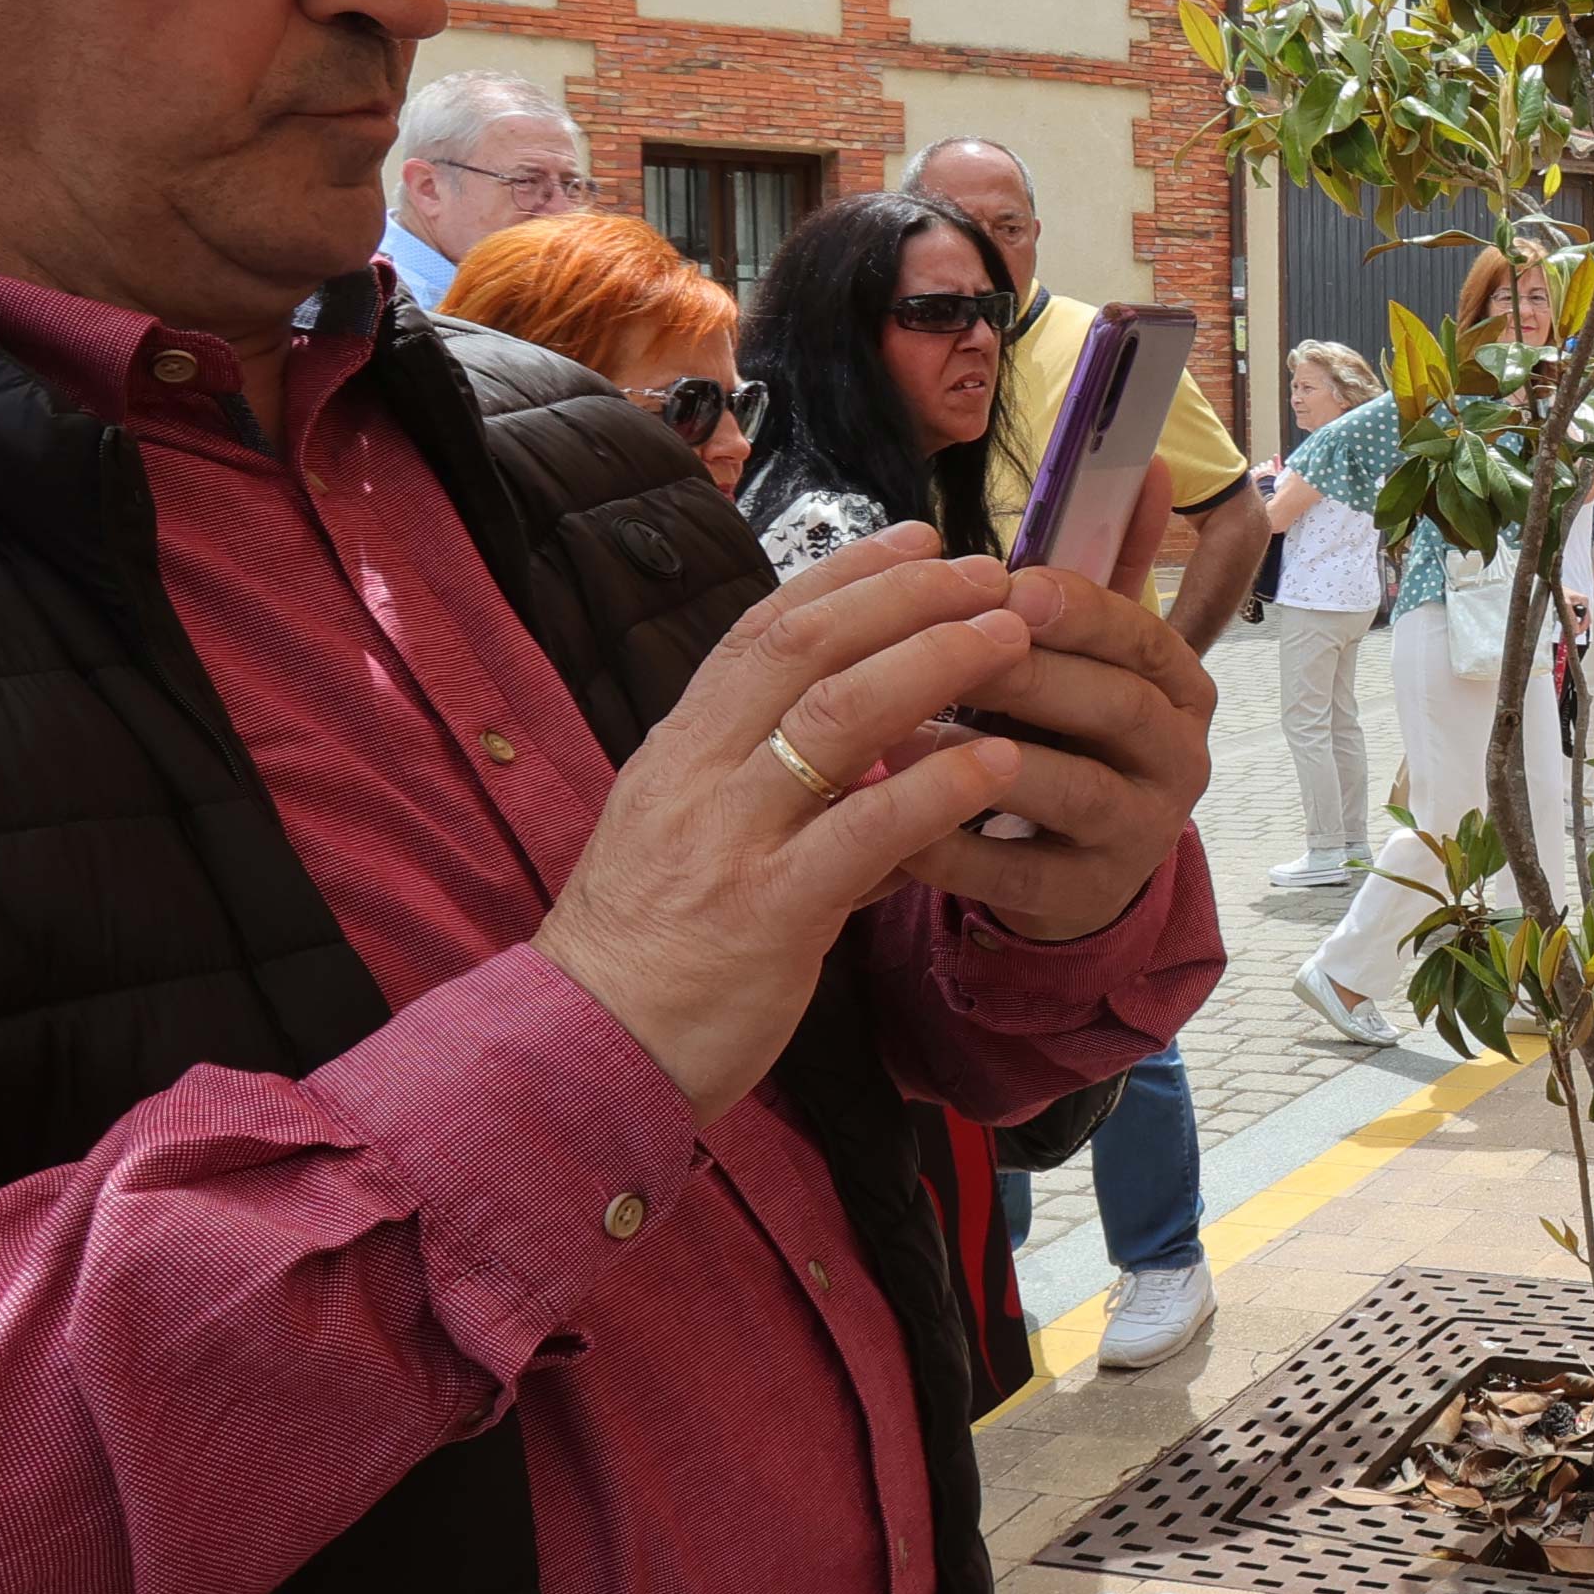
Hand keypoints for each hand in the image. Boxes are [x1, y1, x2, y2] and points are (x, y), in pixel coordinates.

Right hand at [536, 525, 1046, 1118]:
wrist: (585, 1052)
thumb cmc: (649, 950)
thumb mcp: (694, 838)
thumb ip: (766, 784)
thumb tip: (867, 746)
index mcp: (679, 748)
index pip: (763, 629)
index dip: (847, 575)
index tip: (919, 541)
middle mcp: (697, 774)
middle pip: (805, 647)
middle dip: (905, 598)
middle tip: (987, 572)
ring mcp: (730, 839)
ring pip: (836, 716)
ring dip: (933, 664)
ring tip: (1009, 638)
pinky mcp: (768, 912)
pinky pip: (865, 832)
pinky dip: (936, 788)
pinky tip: (997, 764)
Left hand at [904, 476, 1216, 943]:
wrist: (1073, 859)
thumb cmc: (1067, 729)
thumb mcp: (1093, 650)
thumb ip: (1111, 564)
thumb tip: (1152, 462)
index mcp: (1178, 685)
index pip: (1139, 634)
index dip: (1076, 607)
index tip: (1008, 583)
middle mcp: (1178, 758)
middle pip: (1111, 706)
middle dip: (1026, 671)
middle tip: (944, 647)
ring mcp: (1138, 833)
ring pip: (1069, 787)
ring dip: (980, 754)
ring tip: (897, 730)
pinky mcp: (1082, 895)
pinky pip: (1013, 868)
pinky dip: (948, 841)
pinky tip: (887, 815)